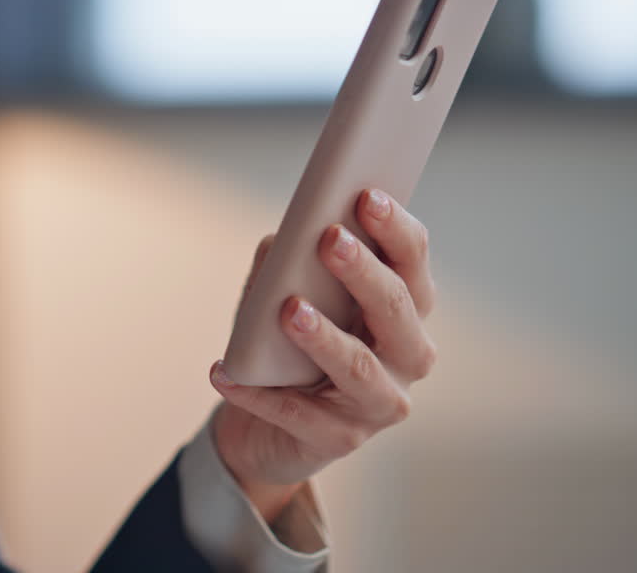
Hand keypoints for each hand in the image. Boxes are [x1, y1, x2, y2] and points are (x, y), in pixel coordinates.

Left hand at [209, 189, 436, 520]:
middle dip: (363, 271)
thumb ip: (292, 266)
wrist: (274, 429)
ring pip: (358, 367)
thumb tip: (282, 241)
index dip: (394, 228)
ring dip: (323, 335)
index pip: (412, 260)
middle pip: (397, 308)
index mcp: (406, 308)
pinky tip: (223, 371)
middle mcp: (408, 354)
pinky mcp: (341, 440)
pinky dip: (258, 393)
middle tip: (330, 239)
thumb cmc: (292, 345)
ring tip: (288, 308)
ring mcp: (380, 402)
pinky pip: (299, 415)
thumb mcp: (291, 296)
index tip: (364, 195)